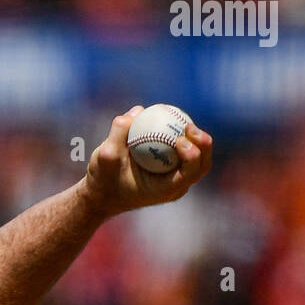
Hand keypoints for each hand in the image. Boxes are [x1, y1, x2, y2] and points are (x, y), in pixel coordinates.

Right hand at [79, 105, 212, 219]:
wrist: (101, 193)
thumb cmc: (103, 179)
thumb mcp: (104, 156)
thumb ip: (119, 133)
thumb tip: (138, 110)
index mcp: (165, 190)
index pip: (190, 173)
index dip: (192, 154)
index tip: (178, 139)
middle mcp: (176, 185)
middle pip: (202, 164)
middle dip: (202, 144)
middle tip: (189, 126)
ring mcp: (176, 177)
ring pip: (197, 155)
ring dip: (195, 137)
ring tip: (183, 121)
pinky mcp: (171, 168)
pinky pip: (184, 149)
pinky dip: (181, 134)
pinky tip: (173, 118)